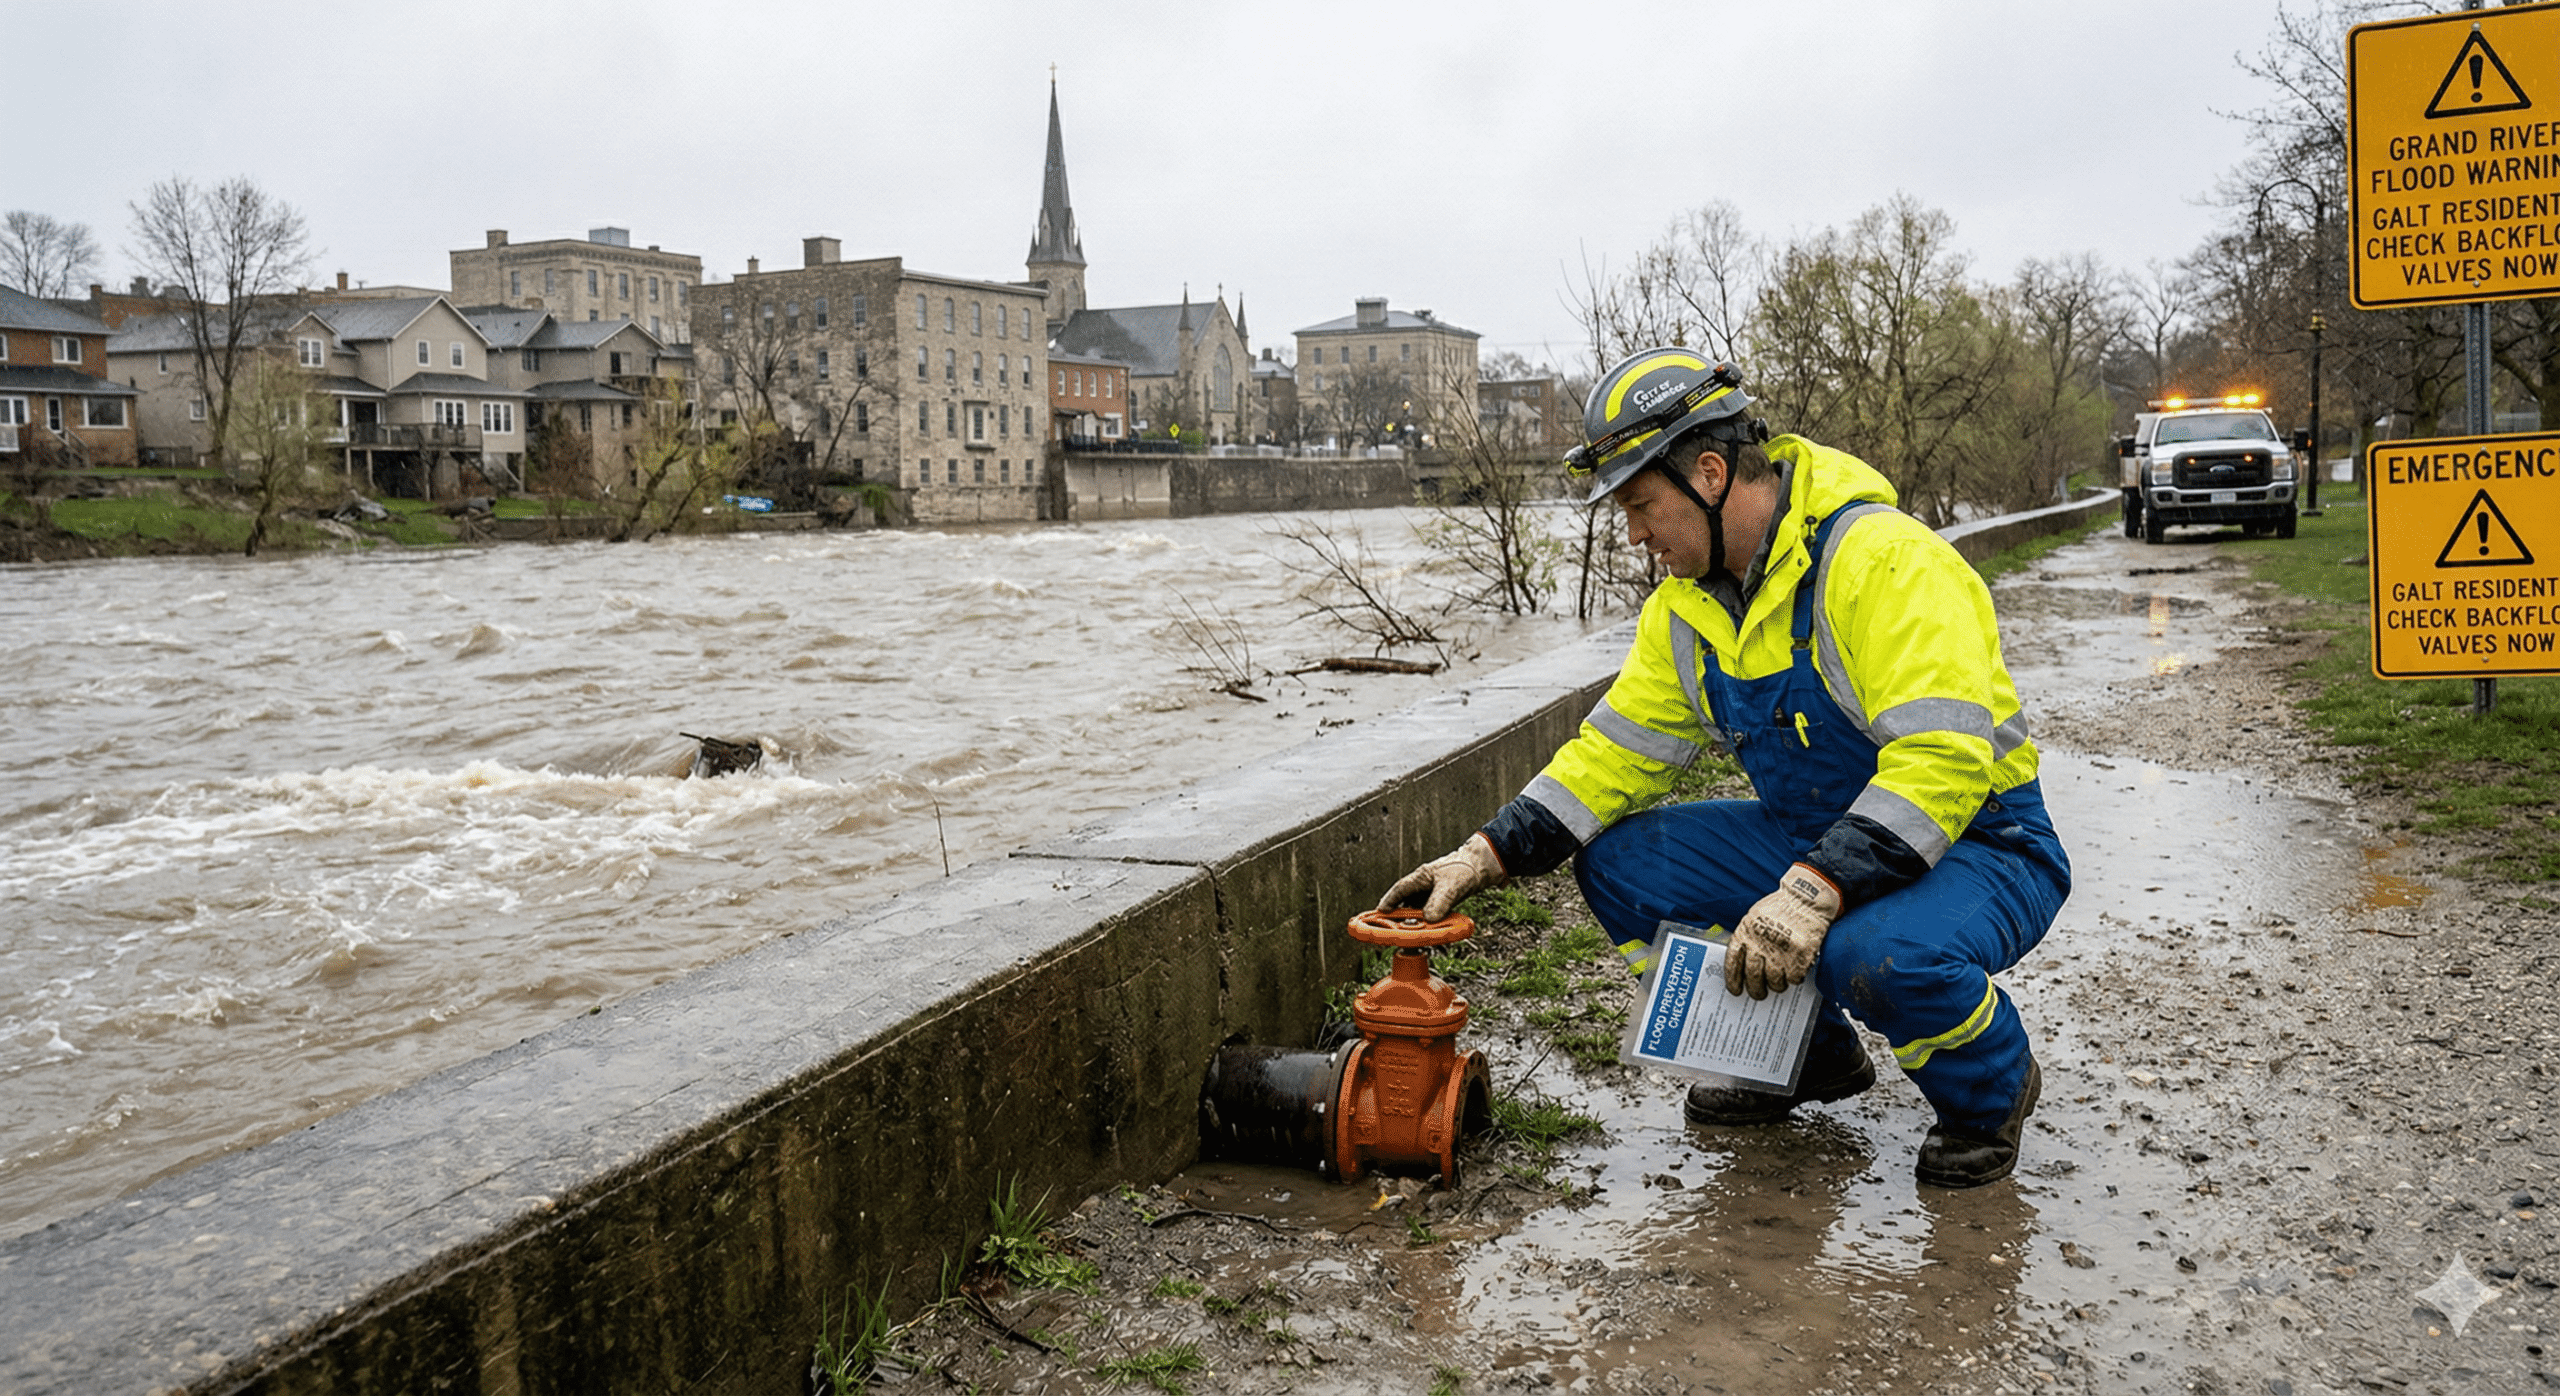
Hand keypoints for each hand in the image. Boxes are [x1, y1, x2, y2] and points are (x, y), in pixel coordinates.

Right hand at [1377, 833, 1507, 921]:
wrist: (1484, 867)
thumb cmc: (1466, 868)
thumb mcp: (1451, 886)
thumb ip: (1439, 902)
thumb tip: (1429, 919)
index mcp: (1421, 877)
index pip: (1399, 890)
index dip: (1389, 902)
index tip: (1380, 913)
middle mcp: (1425, 885)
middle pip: (1407, 903)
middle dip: (1400, 916)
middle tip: (1395, 929)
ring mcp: (1434, 893)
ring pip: (1419, 909)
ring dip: (1416, 921)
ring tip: (1414, 933)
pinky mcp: (1444, 900)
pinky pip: (1432, 913)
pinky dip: (1430, 922)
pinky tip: (1431, 929)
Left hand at [1725, 863, 1841, 999]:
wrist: (1806, 898)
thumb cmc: (1780, 907)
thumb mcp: (1754, 918)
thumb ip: (1748, 938)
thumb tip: (1741, 965)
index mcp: (1746, 932)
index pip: (1733, 962)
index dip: (1733, 980)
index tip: (1736, 990)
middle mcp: (1761, 942)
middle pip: (1754, 977)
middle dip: (1756, 990)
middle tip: (1760, 994)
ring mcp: (1781, 949)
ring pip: (1775, 981)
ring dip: (1778, 985)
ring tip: (1780, 981)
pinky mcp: (1800, 954)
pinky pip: (1795, 978)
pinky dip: (1795, 978)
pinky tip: (1795, 971)